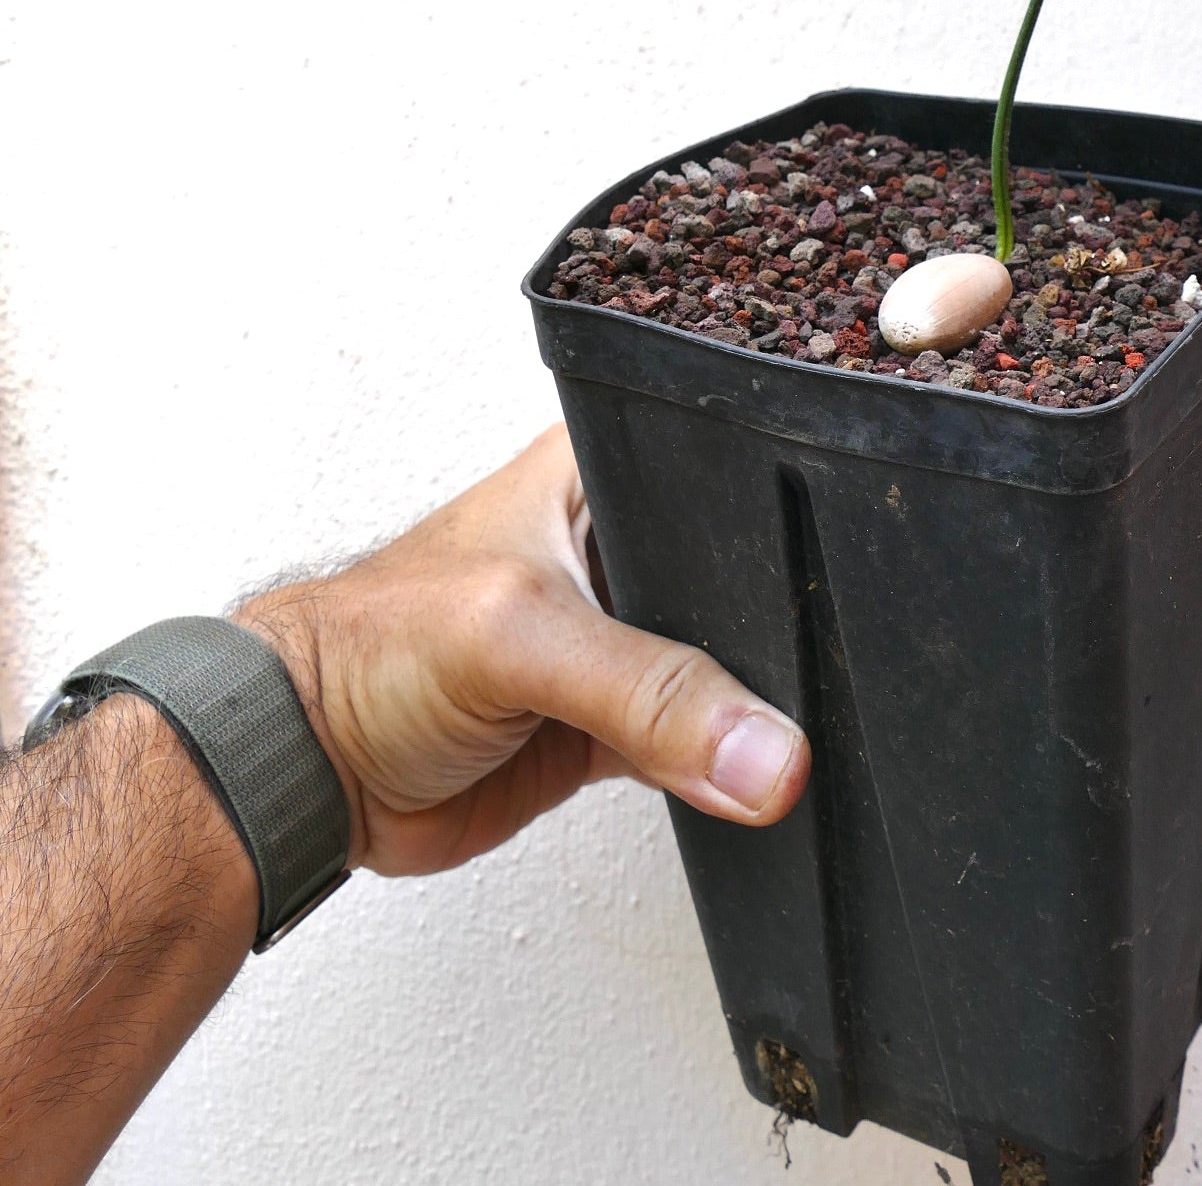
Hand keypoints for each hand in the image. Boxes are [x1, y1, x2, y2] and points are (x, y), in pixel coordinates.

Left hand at [233, 425, 809, 876]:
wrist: (305, 770)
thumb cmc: (372, 649)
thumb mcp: (522, 638)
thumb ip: (651, 695)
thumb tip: (766, 754)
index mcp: (598, 476)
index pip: (724, 490)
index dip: (782, 540)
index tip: (841, 597)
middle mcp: (616, 549)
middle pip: (740, 589)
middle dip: (775, 639)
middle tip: (817, 684)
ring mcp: (616, 639)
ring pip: (725, 676)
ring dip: (748, 717)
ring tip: (779, 741)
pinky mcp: (610, 721)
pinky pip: (693, 745)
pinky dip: (718, 770)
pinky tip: (742, 780)